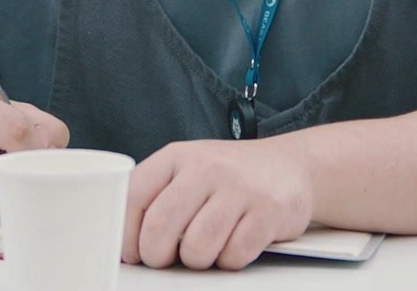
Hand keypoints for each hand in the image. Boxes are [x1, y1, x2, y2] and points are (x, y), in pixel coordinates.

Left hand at [122, 138, 314, 270]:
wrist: (290, 165)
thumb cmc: (229, 175)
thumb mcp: (188, 170)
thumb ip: (157, 196)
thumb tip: (126, 243)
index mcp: (177, 157)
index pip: (134, 197)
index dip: (127, 235)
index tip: (134, 252)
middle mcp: (207, 167)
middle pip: (160, 227)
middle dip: (157, 256)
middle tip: (166, 258)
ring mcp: (240, 188)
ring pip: (197, 248)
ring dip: (198, 260)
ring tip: (206, 247)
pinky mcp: (269, 211)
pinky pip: (234, 256)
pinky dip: (230, 260)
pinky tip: (234, 243)